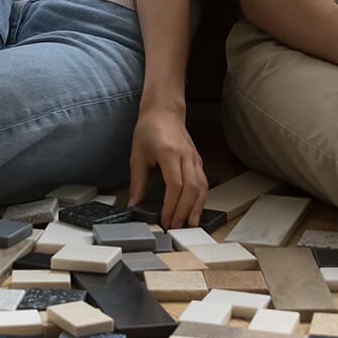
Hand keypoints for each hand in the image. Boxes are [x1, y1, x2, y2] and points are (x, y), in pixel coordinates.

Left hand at [128, 104, 207, 227]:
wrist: (164, 110)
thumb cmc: (149, 128)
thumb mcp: (137, 155)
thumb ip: (137, 182)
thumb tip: (134, 205)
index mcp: (169, 152)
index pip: (175, 184)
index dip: (171, 206)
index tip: (164, 220)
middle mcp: (185, 155)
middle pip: (191, 188)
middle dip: (184, 211)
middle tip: (175, 227)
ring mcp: (194, 157)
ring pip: (202, 186)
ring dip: (197, 207)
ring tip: (189, 225)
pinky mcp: (197, 160)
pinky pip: (203, 182)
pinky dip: (201, 198)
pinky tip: (195, 210)